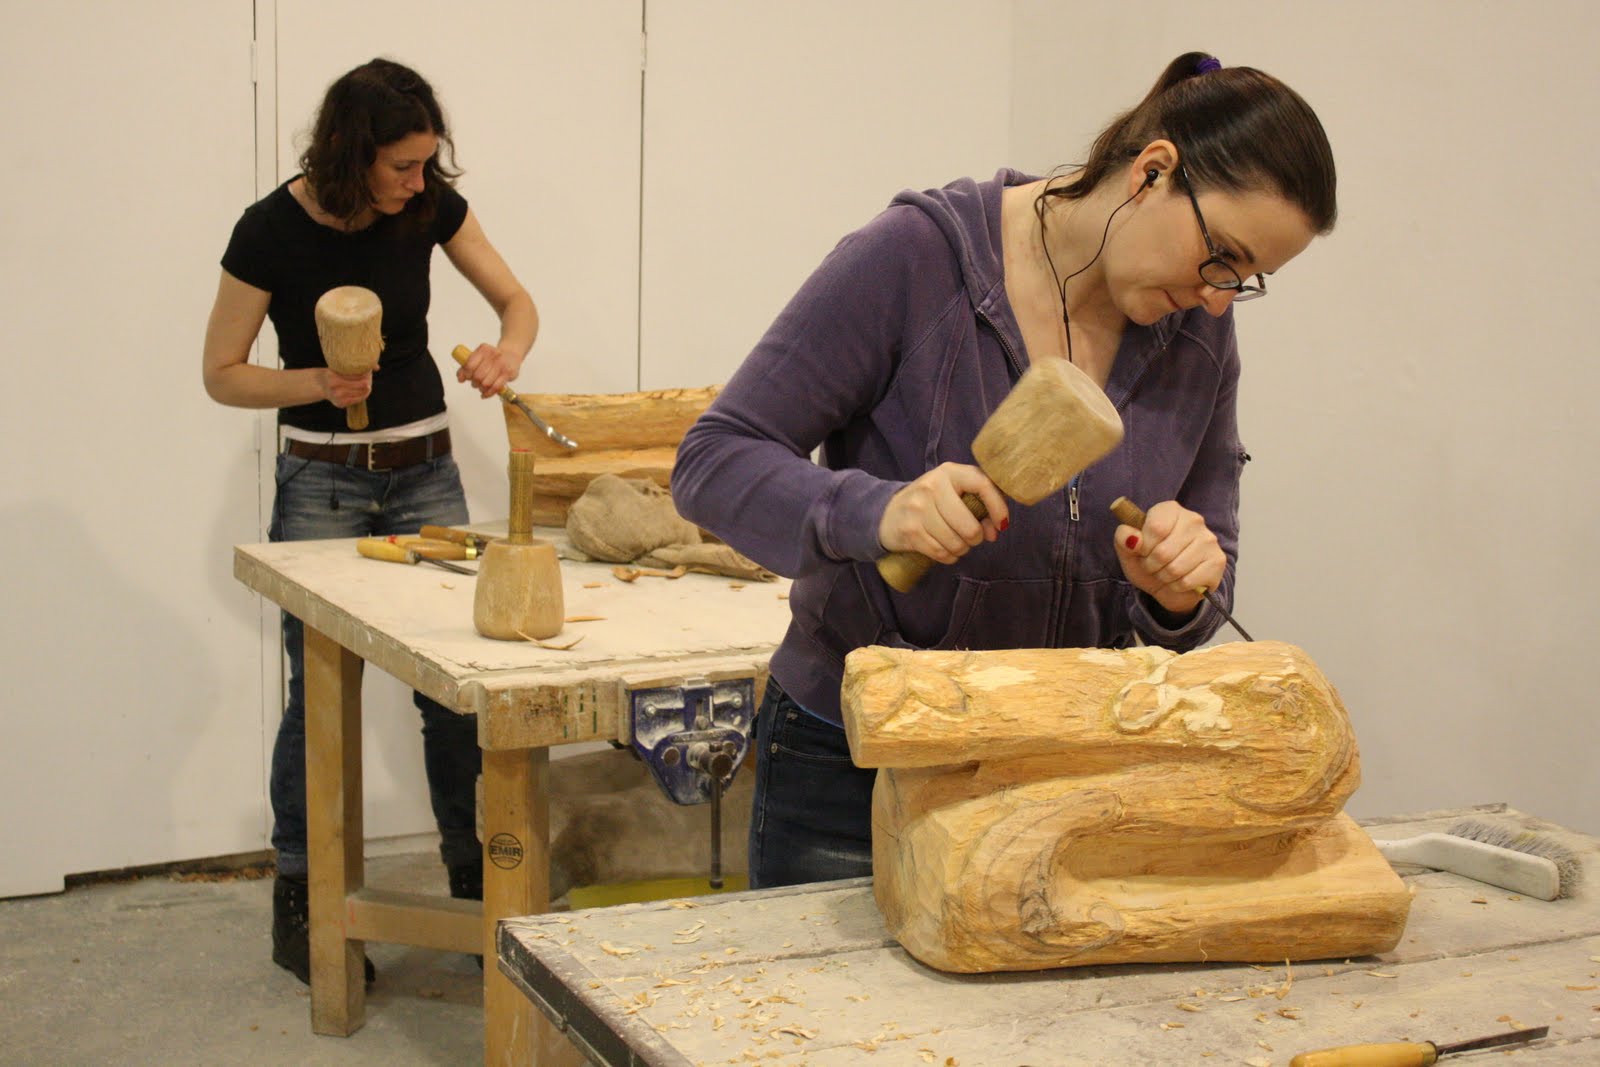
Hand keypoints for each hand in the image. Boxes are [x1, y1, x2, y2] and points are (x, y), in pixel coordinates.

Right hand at [319, 368, 371, 408]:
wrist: (321, 385)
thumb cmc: (333, 373)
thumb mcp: (339, 366)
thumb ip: (355, 365)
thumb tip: (378, 367)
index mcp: (333, 377)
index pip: (355, 375)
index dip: (364, 372)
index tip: (368, 370)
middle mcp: (335, 388)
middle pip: (359, 384)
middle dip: (367, 380)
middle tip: (369, 376)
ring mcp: (338, 397)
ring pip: (360, 393)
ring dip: (367, 388)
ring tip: (368, 383)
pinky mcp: (341, 404)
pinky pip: (357, 399)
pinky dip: (363, 395)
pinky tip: (365, 390)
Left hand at [455, 342, 522, 398]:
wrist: (511, 355)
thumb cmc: (492, 358)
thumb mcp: (478, 358)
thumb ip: (466, 367)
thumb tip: (460, 379)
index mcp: (483, 349)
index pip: (470, 365)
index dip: (467, 374)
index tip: (468, 377)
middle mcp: (493, 355)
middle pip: (478, 376)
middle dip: (475, 383)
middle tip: (476, 383)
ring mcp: (501, 364)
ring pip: (486, 383)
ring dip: (481, 388)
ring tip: (482, 387)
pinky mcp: (508, 373)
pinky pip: (496, 387)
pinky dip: (488, 393)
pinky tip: (485, 394)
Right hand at [878, 462, 1009, 563]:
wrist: (889, 512)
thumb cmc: (931, 502)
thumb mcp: (954, 493)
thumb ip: (978, 504)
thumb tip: (996, 530)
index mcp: (949, 472)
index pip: (982, 485)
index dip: (998, 508)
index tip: (1002, 525)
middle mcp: (932, 486)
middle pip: (969, 525)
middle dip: (976, 538)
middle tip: (972, 537)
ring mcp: (918, 509)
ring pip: (955, 542)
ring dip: (962, 549)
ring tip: (958, 544)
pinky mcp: (909, 530)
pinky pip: (940, 552)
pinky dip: (949, 556)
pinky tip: (947, 551)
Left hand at [1112, 500, 1224, 615]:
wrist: (1168, 586)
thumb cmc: (1149, 563)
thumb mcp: (1128, 551)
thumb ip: (1123, 538)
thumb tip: (1131, 538)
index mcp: (1170, 510)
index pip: (1155, 527)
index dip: (1144, 546)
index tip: (1142, 551)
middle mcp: (1193, 520)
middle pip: (1163, 551)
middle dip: (1152, 565)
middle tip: (1154, 566)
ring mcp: (1208, 540)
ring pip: (1176, 568)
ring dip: (1164, 577)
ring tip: (1165, 573)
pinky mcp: (1217, 561)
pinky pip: (1188, 581)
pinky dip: (1177, 586)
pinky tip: (1180, 580)